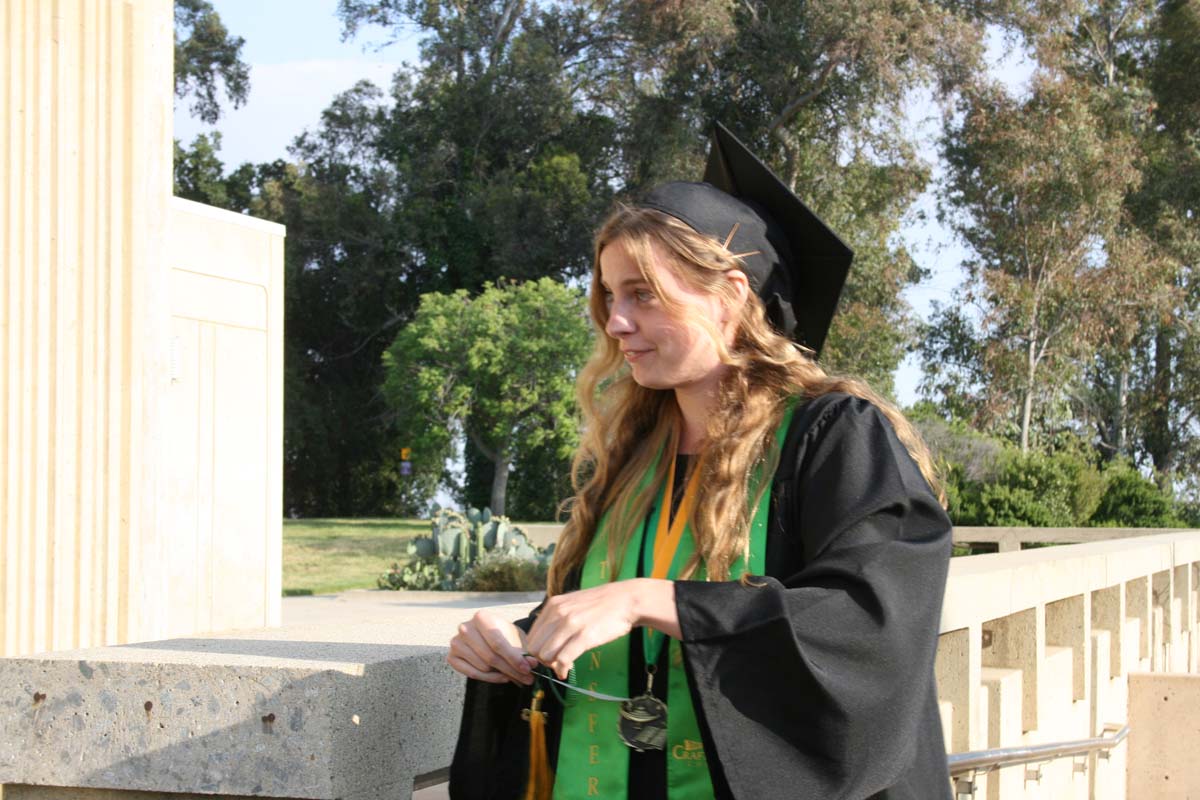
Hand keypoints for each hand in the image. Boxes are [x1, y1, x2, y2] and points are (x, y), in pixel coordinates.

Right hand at [447, 608, 538, 684]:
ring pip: (482, 667)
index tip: (528, 669)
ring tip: (516, 675)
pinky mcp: (452, 657)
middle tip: (527, 678)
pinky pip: (472, 674)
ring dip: (502, 674)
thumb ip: (524, 651)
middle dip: (511, 670)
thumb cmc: (504, 635)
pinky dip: (490, 678)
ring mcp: (456, 643)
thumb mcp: (516, 638)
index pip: (497, 642)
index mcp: (481, 617)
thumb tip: (533, 664)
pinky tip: (502, 676)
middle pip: (490, 657)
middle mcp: (465, 628)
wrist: (490, 635)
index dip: (514, 658)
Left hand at [524, 578, 677, 679]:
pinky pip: (563, 660)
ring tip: (563, 665)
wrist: (626, 599)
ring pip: (545, 655)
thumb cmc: (601, 604)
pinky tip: (567, 671)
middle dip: (543, 659)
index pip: (531, 636)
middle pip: (534, 647)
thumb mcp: (572, 603)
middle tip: (555, 662)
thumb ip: (557, 618)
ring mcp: (570, 624)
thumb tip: (546, 640)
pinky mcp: (584, 636)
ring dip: (552, 665)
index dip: (537, 650)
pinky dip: (562, 670)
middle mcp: (558, 613)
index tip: (549, 655)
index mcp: (553, 605)